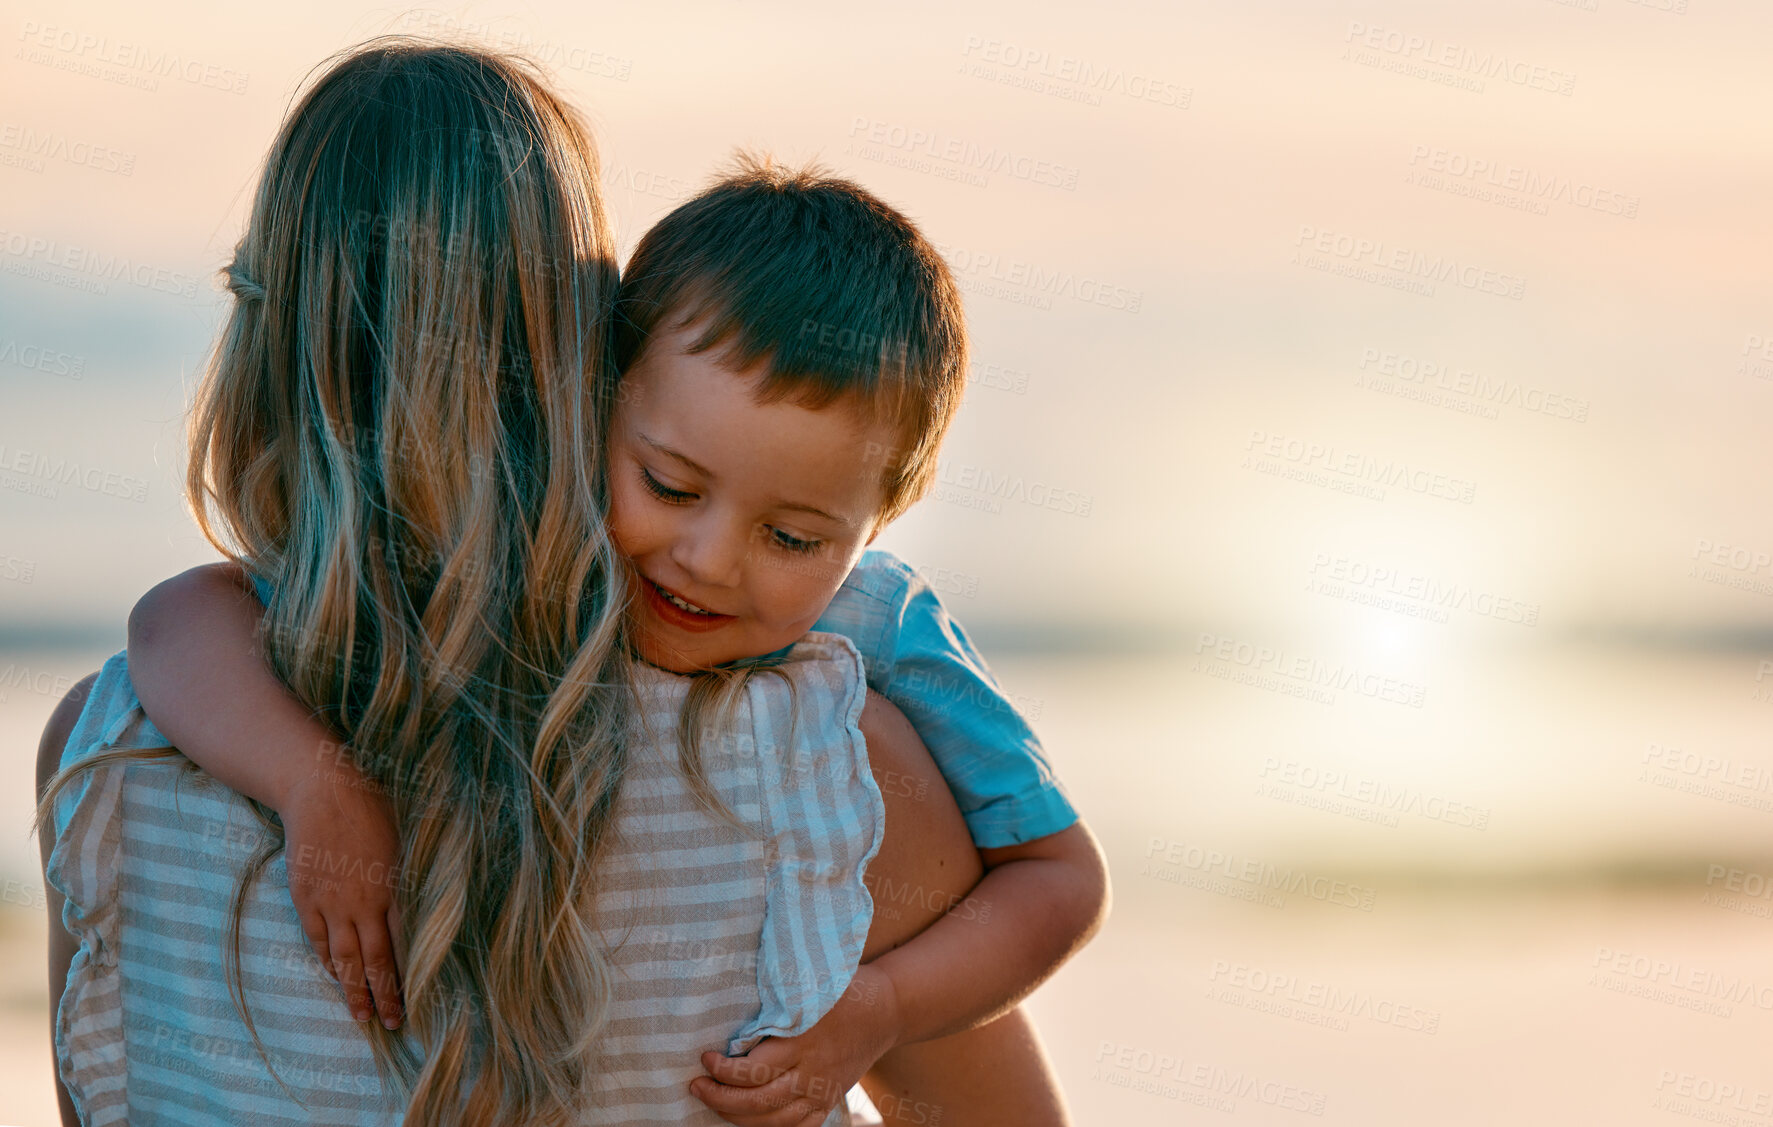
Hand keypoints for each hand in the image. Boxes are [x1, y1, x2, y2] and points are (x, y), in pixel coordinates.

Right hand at [281, 752, 403, 1029]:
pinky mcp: (305, 896)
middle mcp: (360, 903)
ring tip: (361, 1015)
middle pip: (373, 961)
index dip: (405, 978)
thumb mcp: (404, 840)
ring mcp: (329, 902)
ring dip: (352, 989)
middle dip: (382, 997)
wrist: (321, 789)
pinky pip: (316, 938)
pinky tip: (336, 976)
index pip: (401, 946)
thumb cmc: (372, 807)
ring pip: (342, 957)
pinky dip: (327, 960)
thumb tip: (420, 907)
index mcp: (391, 889)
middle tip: (392, 1024)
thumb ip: (408, 878)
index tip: (414, 1002)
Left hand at [690, 963, 900, 1125]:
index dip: (725, 1070)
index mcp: (805, 1041)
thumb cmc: (843, 989)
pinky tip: (747, 1118)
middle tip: (697, 1085)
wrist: (887, 1010)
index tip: (706, 1058)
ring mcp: (823, 1091)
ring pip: (774, 1120)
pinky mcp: (829, 1101)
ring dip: (737, 1116)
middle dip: (721, 1097)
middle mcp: (814, 1073)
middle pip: (760, 1101)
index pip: (757, 1069)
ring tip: (713, 1100)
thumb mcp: (810, 984)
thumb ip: (776, 1000)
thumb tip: (728, 1000)